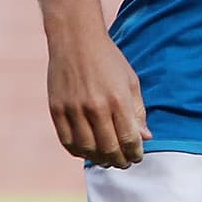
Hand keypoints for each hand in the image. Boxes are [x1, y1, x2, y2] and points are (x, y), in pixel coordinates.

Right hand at [47, 33, 150, 169]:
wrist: (76, 39)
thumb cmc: (108, 59)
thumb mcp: (130, 80)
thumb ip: (138, 111)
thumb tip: (145, 138)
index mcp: (118, 99)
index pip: (129, 139)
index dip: (135, 153)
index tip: (137, 156)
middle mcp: (95, 107)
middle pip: (108, 149)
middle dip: (119, 161)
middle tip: (123, 162)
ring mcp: (73, 110)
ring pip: (88, 150)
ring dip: (99, 160)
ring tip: (107, 159)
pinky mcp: (57, 110)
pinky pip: (68, 142)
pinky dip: (80, 152)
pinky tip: (88, 150)